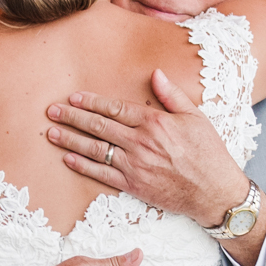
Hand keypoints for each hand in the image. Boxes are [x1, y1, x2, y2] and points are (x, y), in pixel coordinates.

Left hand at [46, 70, 245, 228]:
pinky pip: (102, 174)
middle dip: (73, 118)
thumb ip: (172, 95)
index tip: (74, 97)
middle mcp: (141, 142)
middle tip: (52, 112)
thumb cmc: (208, 153)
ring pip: (96, 149)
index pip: (115, 108)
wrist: (214, 191)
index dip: (92, 102)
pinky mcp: (134, 185)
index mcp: (155, 122)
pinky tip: (68, 159)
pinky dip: (83, 166)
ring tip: (51, 133)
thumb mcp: (196, 117)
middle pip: (99, 127)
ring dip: (71, 140)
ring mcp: (135, 165)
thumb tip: (156, 74)